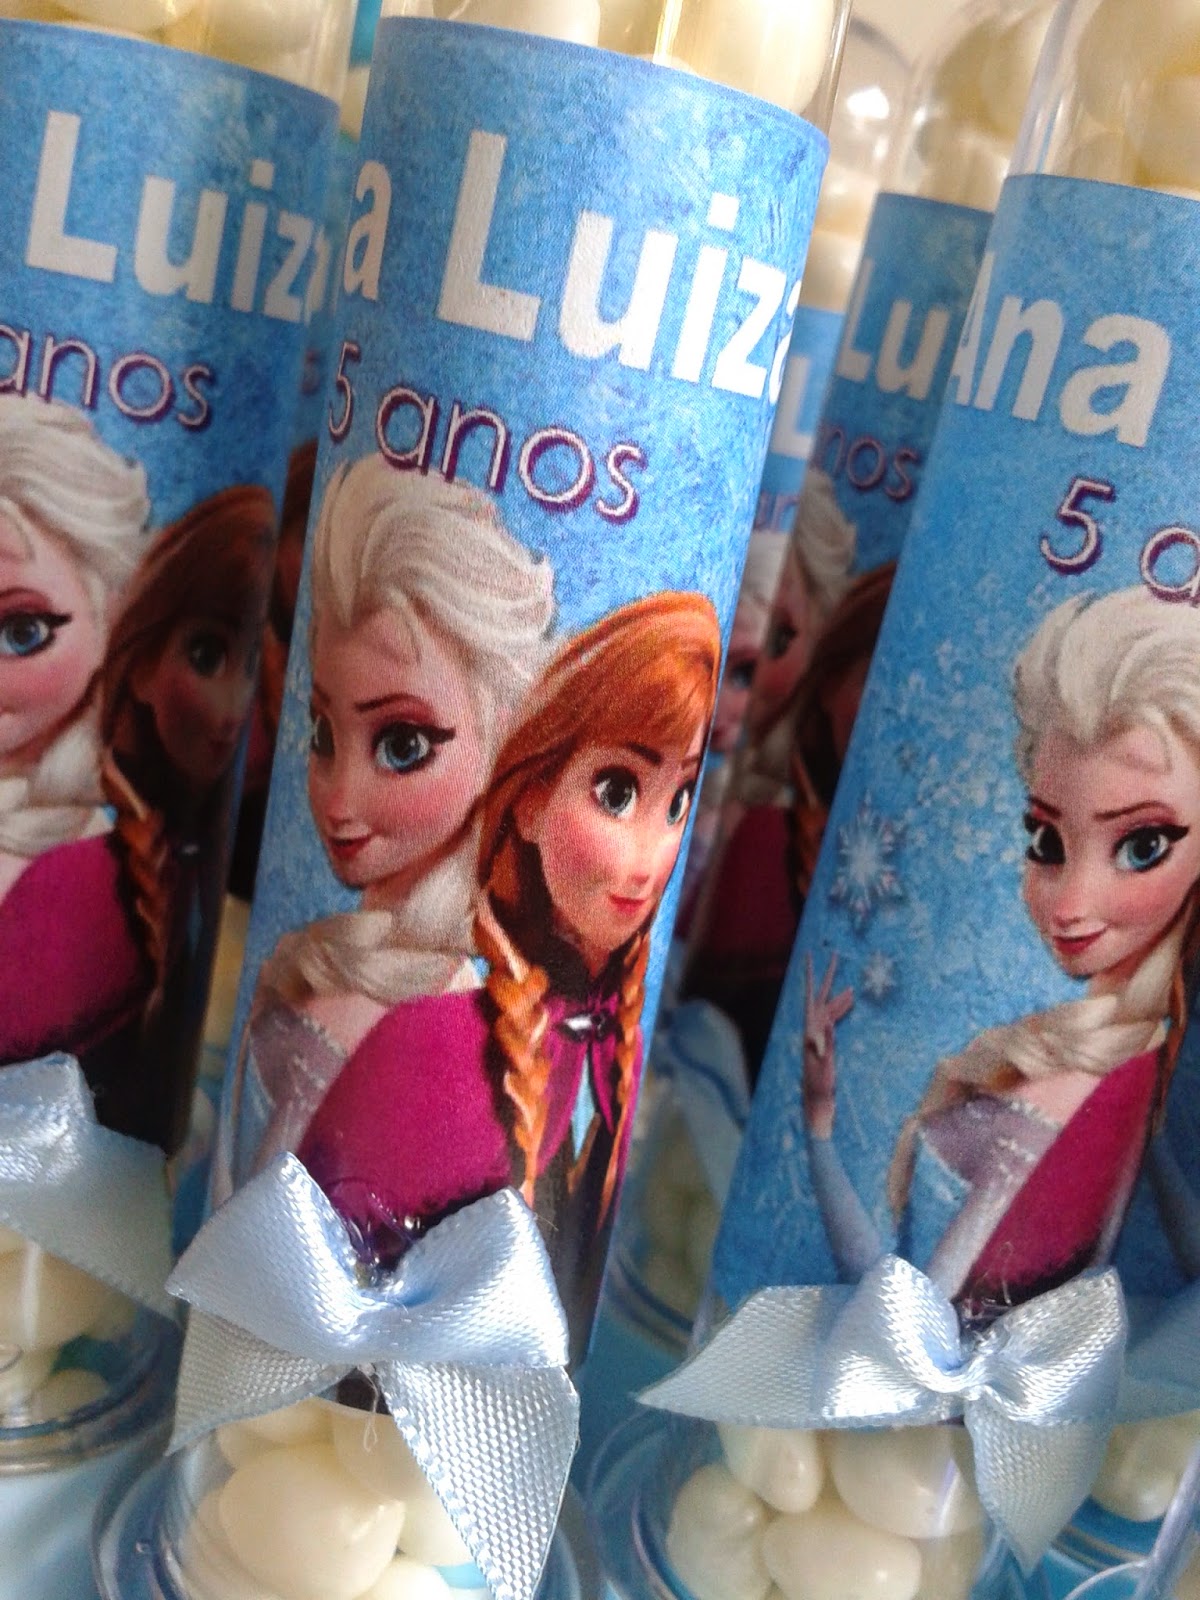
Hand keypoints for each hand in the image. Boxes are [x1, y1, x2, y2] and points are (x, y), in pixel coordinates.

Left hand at [802, 953, 852, 1139]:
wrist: (817, 1101)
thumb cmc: (819, 1084)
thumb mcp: (823, 1063)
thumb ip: (825, 1043)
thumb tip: (827, 1023)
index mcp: (810, 1028)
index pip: (811, 996)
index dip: (810, 976)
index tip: (810, 957)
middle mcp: (812, 1027)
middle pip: (821, 997)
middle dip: (827, 977)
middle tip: (833, 955)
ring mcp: (818, 1034)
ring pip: (830, 1008)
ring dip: (839, 997)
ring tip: (852, 986)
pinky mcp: (825, 1041)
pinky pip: (834, 1019)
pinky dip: (842, 1009)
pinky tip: (849, 1003)